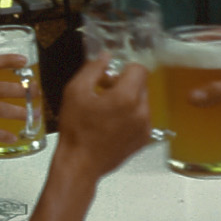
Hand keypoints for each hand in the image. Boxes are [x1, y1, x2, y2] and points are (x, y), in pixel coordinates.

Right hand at [54, 55, 149, 180]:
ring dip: (128, 100)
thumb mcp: (75, 91)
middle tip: (104, 93)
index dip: (124, 69)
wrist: (79, 164)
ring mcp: (145, 127)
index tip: (110, 77)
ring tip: (106, 111)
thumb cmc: (76, 129)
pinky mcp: (143, 140)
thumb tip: (106, 56)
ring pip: (142, 101)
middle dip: (125, 84)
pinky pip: (141, 118)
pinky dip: (130, 116)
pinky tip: (111, 124)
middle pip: (141, 85)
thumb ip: (93, 68)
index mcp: (127, 97)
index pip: (139, 69)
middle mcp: (142, 111)